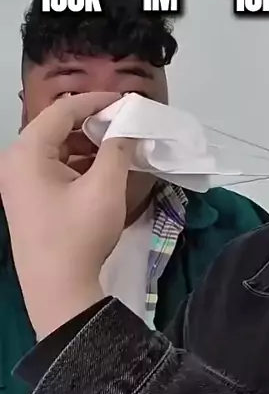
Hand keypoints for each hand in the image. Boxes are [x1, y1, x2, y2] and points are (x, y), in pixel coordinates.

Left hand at [0, 93, 136, 337]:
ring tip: (122, 150)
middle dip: (94, 126)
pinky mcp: (29, 201)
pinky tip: (106, 172)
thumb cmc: (79, 235)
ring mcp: (19, 183)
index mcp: (27, 152)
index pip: (63, 111)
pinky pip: (54, 170)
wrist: (58, 291)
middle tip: (127, 127)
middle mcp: (16, 162)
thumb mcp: (104, 188)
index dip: (97, 102)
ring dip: (89, 147)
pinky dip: (80, 166)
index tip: (127, 102)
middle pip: (57, 129)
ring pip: (58, 151)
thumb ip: (117, 149)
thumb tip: (127, 127)